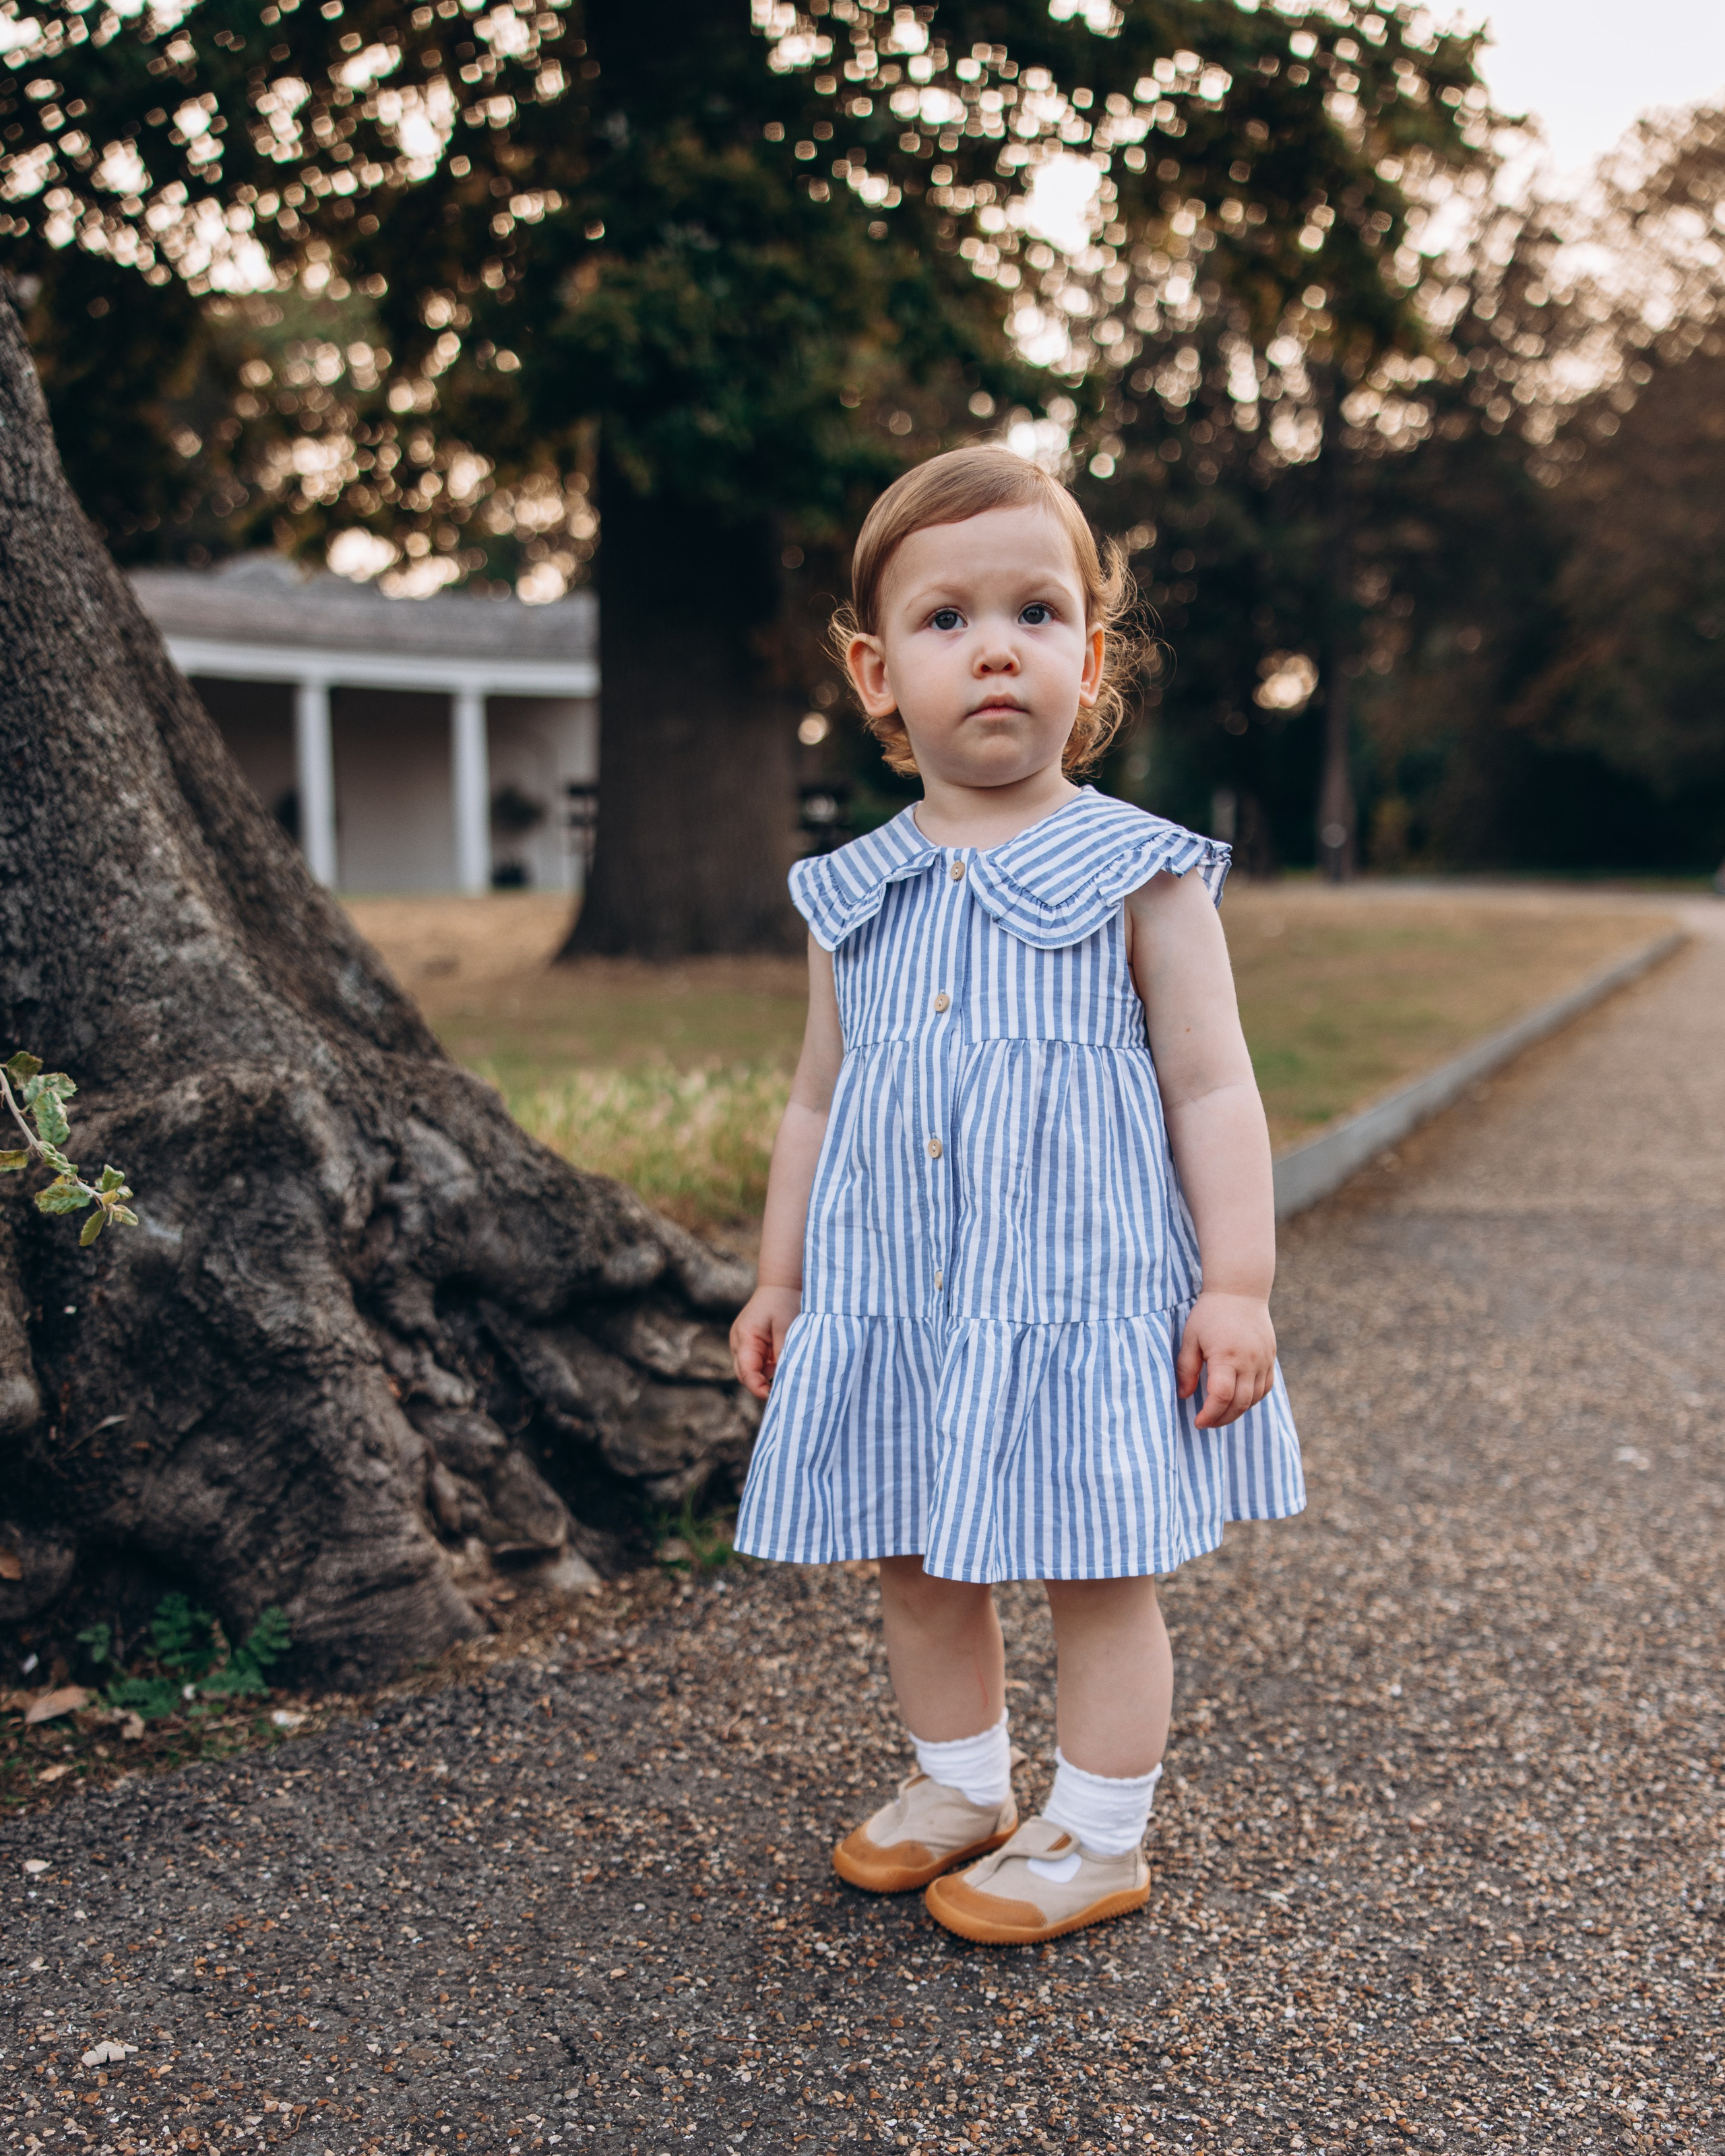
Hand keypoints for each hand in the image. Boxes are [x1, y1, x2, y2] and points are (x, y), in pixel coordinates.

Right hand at [730, 1284, 802, 1400]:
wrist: (781, 1283)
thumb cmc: (784, 1302)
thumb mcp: (787, 1327)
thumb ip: (783, 1353)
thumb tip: (784, 1379)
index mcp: (745, 1337)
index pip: (746, 1372)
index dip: (758, 1388)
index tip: (773, 1397)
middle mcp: (738, 1342)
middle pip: (745, 1375)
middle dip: (761, 1386)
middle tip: (784, 1392)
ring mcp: (743, 1343)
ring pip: (751, 1371)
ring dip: (766, 1377)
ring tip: (787, 1374)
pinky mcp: (751, 1344)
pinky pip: (757, 1364)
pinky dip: (769, 1369)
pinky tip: (783, 1364)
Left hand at [1176, 1291, 1276, 1429]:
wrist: (1240, 1291)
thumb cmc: (1210, 1314)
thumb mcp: (1191, 1338)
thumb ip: (1186, 1368)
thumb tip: (1184, 1396)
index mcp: (1227, 1356)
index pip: (1221, 1396)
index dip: (1209, 1414)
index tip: (1198, 1422)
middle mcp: (1249, 1361)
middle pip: (1240, 1403)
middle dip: (1222, 1419)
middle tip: (1207, 1423)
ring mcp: (1263, 1360)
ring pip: (1254, 1399)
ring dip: (1237, 1411)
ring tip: (1220, 1414)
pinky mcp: (1270, 1358)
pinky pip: (1265, 1388)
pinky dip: (1252, 1399)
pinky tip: (1238, 1400)